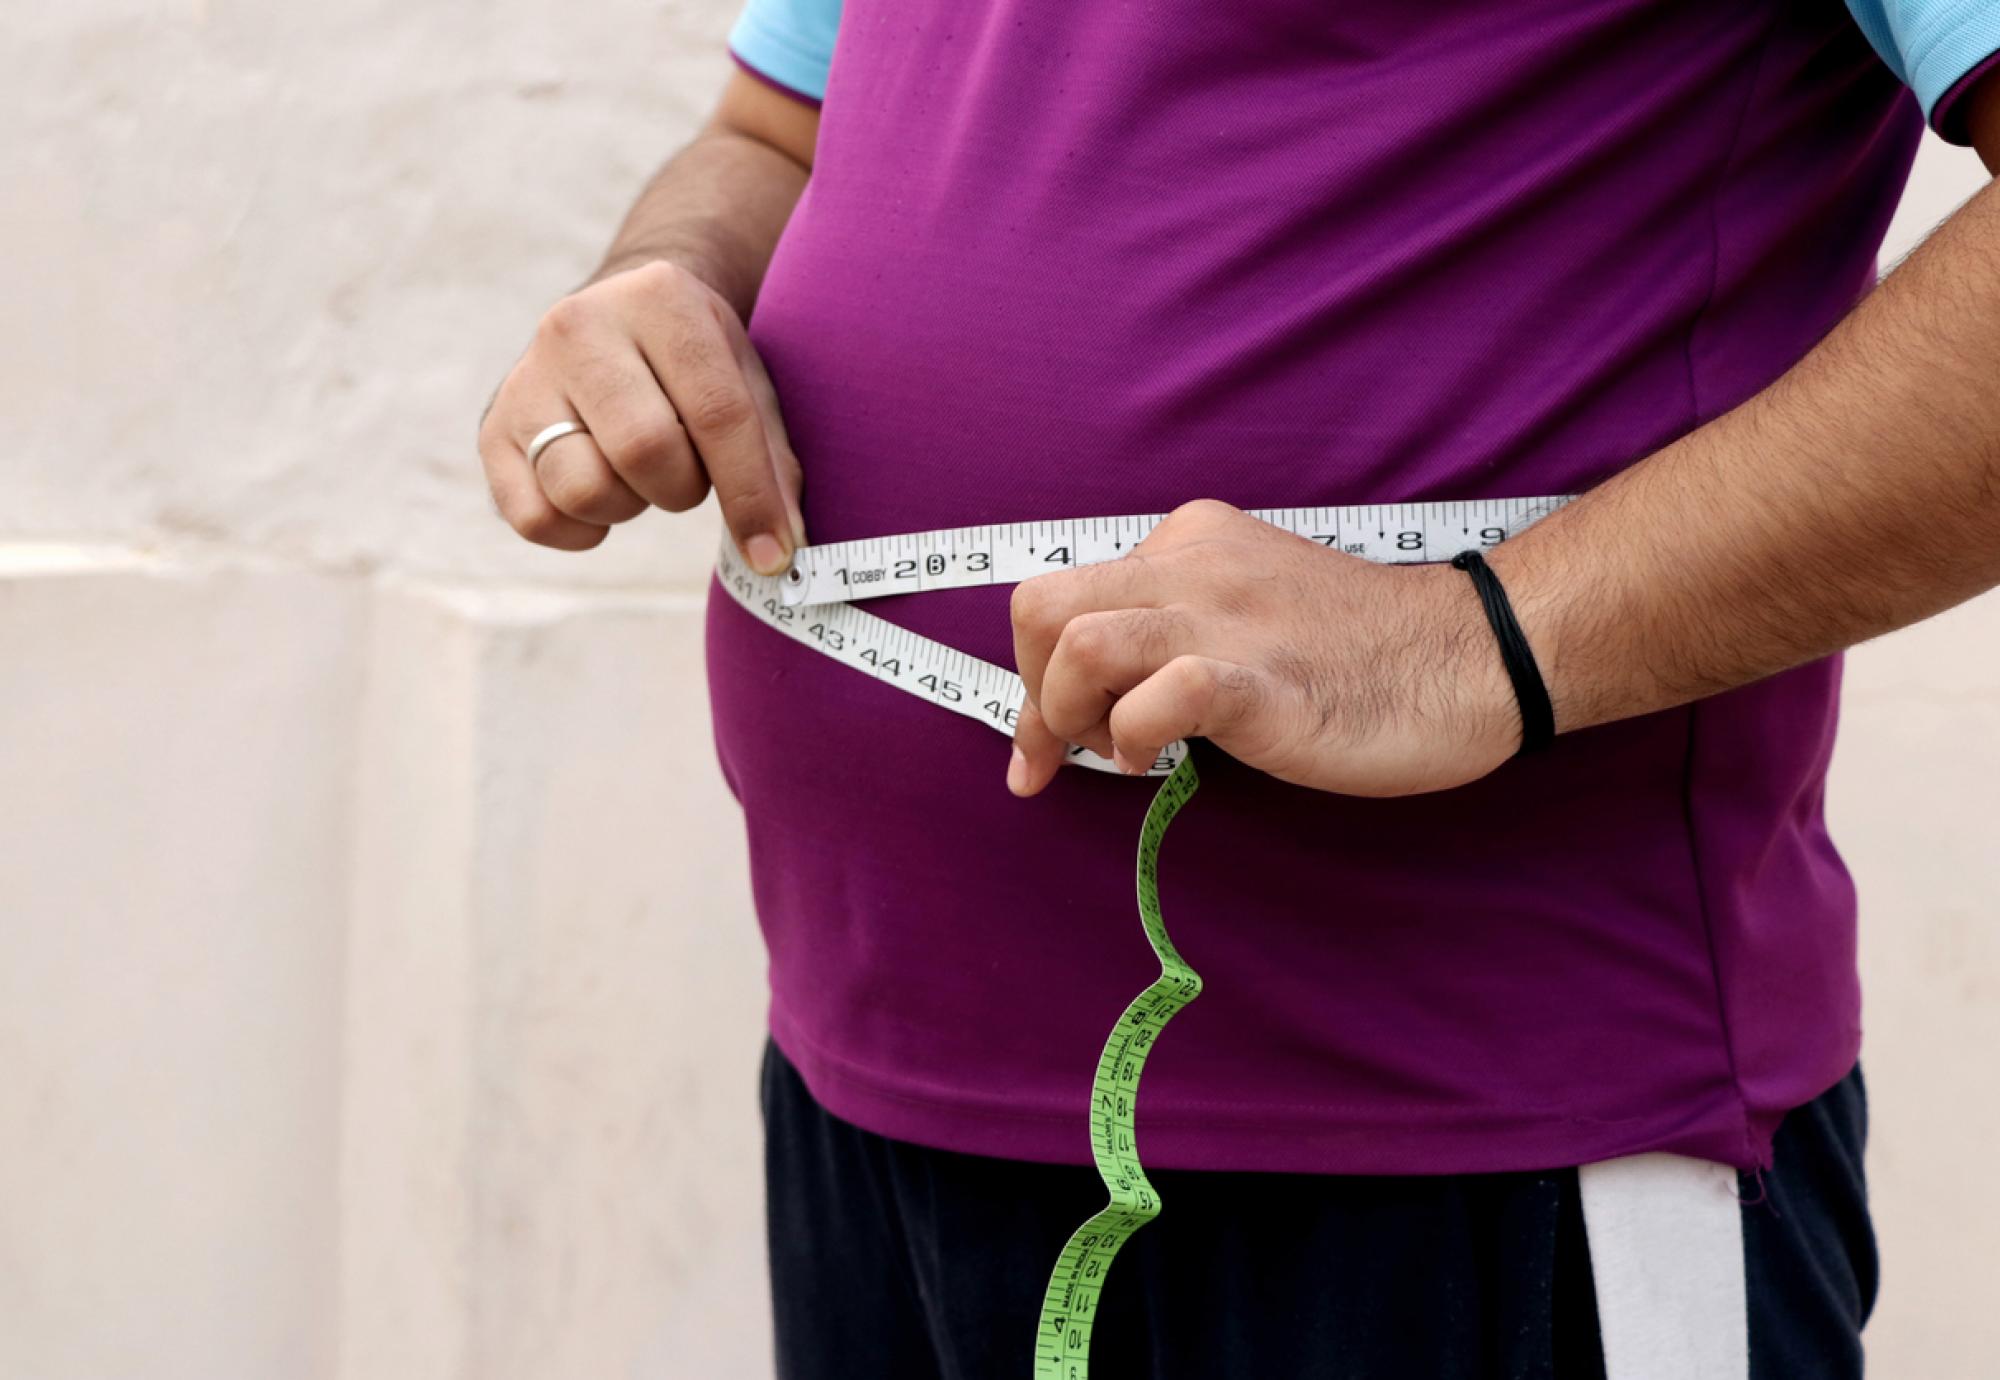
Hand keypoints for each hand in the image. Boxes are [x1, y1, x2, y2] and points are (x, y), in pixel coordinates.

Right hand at [478, 260, 804, 569]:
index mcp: (660, 298)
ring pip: (583, 487)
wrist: (620, 314)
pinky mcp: (494, 427)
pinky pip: (535, 518)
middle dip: (683, 487)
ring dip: (629, 505)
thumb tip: (780, 553)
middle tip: (687, 473)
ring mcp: (526, 376)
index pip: (716, 413)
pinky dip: (579, 530)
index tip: (776, 555)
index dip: (751, 495)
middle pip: (644, 450)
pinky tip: (601, 494)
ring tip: (638, 473)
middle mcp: (579, 326)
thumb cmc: (696, 362)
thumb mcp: (746, 382)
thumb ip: (772, 461)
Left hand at [1006, 500, 1523, 797]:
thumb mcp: (1248, 608)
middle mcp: (1193, 564)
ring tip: (1119, 753)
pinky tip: (1161, 761)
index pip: (1062, 596)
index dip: (1032, 679)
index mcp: (1188, 542)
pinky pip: (1162, 694)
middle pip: (1041, 608)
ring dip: (1068, 715)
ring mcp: (1226, 618)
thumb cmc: (1361, 651)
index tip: (1040, 747)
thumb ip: (1176, 628)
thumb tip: (1097, 695)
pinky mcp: (1261, 679)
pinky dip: (1136, 737)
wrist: (1473, 656)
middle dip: (1032, 694)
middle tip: (1073, 749)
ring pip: (1080, 643)